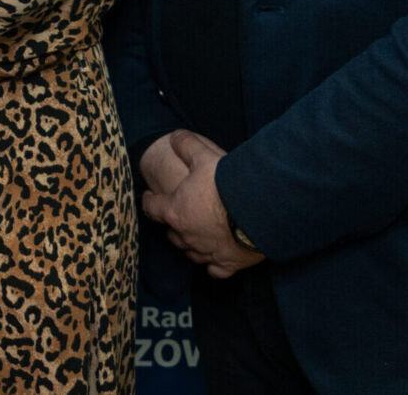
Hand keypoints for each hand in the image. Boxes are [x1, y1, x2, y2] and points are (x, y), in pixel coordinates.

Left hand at [139, 130, 263, 279]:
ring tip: (194, 235)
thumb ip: (187, 145)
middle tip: (175, 215)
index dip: (148, 201)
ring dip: (190, 244)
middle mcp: (187, 235)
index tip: (149, 196)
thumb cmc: (226, 184)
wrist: (258, 211)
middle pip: (171, 234)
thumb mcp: (203, 156)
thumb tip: (176, 136)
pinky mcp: (228, 264)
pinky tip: (215, 260)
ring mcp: (207, 252)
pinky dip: (213, 265)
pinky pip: (215, 271)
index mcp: (175, 211)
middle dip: (171, 225)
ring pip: (191, 253)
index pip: (152, 208)